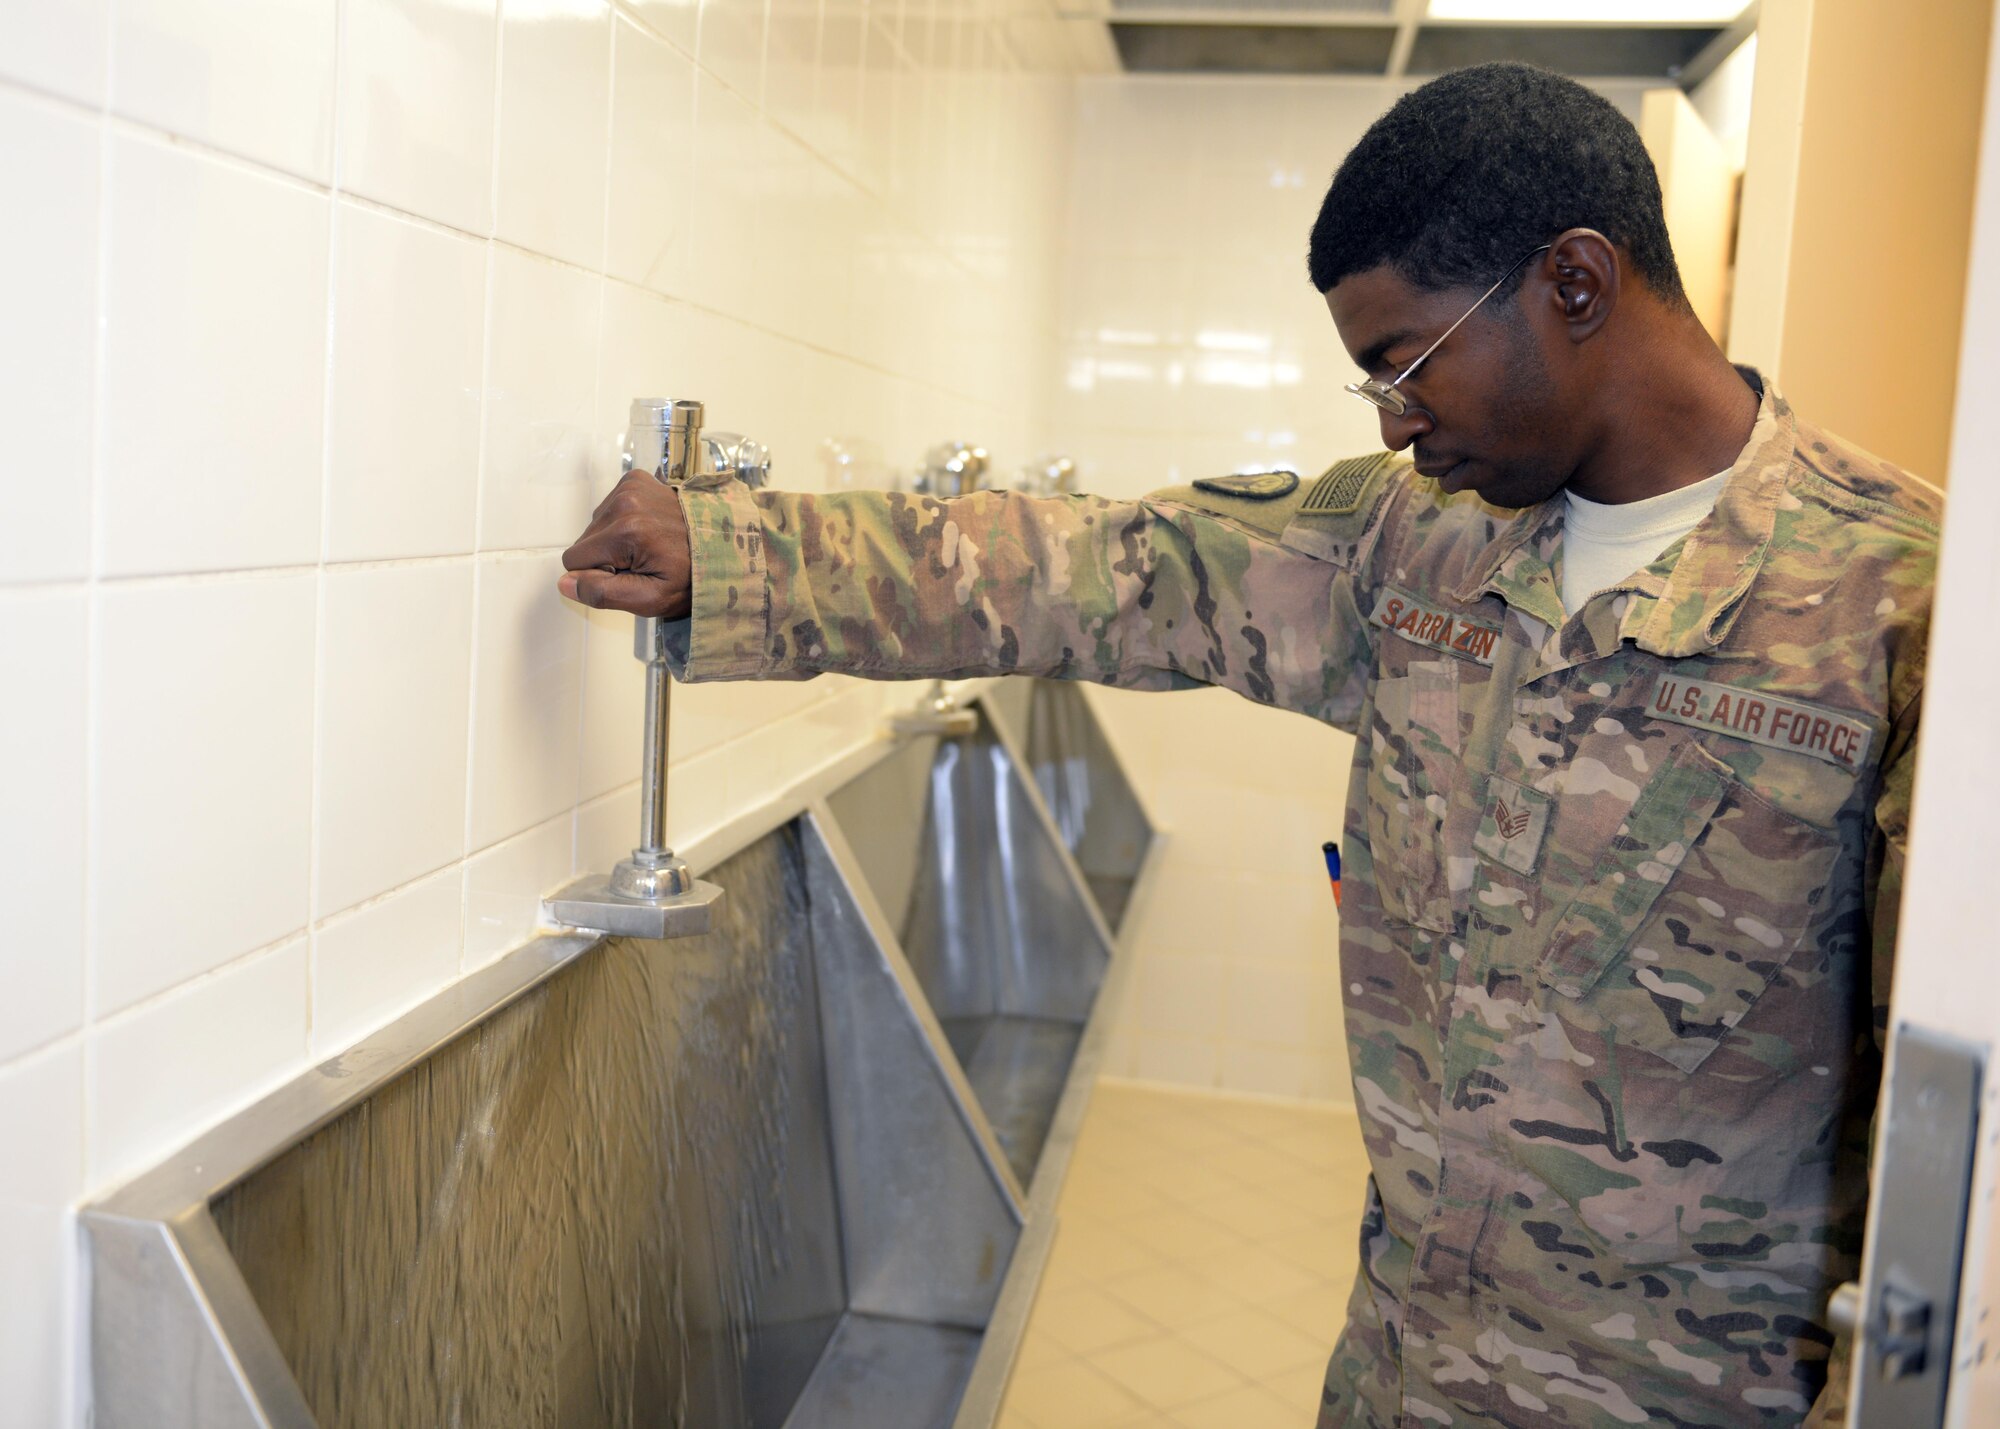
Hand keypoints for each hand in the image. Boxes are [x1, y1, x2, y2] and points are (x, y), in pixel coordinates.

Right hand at [557, 469, 693, 617]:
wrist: (723, 546)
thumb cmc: (691, 576)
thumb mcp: (649, 599)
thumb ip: (602, 593)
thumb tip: (565, 583)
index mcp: (626, 531)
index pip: (574, 560)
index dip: (598, 575)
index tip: (629, 576)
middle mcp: (626, 501)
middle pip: (584, 541)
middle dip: (606, 557)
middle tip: (642, 563)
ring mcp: (631, 486)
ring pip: (595, 525)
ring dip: (614, 540)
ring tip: (648, 547)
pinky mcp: (636, 479)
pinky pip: (608, 507)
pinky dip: (622, 521)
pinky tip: (647, 530)